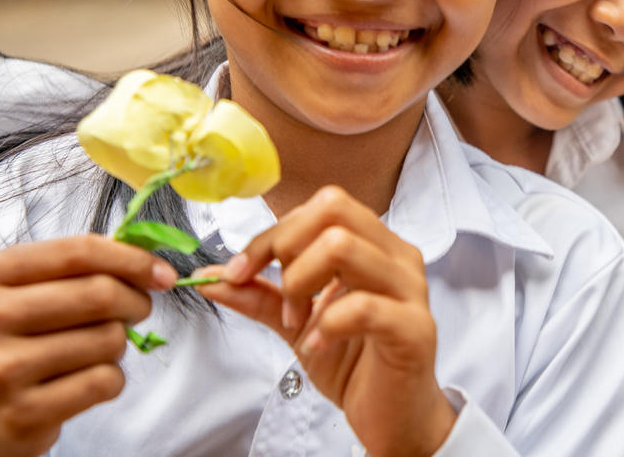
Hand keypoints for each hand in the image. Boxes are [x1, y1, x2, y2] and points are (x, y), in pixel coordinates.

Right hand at [0, 235, 176, 456]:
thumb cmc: (15, 344)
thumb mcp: (30, 293)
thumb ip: (82, 268)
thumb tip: (153, 262)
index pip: (81, 251)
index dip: (134, 259)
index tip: (163, 274)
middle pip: (101, 293)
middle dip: (136, 302)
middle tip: (135, 313)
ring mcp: (1, 368)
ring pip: (109, 339)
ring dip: (118, 346)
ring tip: (92, 353)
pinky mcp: (22, 412)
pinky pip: (103, 381)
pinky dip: (111, 381)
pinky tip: (85, 383)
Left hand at [197, 186, 456, 456]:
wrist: (392, 417)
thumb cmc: (354, 363)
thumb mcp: (296, 321)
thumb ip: (259, 294)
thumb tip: (209, 275)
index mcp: (376, 245)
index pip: (322, 206)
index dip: (272, 233)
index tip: (239, 271)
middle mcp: (397, 257)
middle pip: (333, 208)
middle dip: (287, 248)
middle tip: (282, 298)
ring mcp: (410, 289)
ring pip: (342, 246)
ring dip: (301, 285)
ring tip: (299, 323)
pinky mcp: (414, 329)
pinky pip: (362, 306)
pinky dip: (326, 325)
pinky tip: (318, 345)